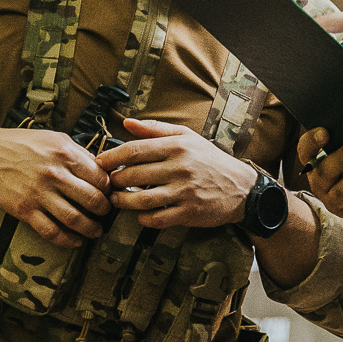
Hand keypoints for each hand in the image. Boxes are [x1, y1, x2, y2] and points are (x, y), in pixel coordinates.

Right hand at [0, 122, 111, 247]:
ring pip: (75, 219)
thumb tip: (103, 167)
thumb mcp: (53, 138)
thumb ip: (78, 153)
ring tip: (96, 231)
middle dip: (104, 211)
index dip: (109, 190)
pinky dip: (68, 240)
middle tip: (105, 214)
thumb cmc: (21, 144)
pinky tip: (76, 241)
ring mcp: (39, 193)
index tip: (109, 195)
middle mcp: (55, 174)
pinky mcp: (25, 210)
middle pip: (93, 200)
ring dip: (91, 229)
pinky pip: (52, 231)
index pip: (100, 178)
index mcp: (65, 153)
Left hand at [96, 118, 259, 228]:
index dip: (111, 158)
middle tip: (109, 183)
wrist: (242, 188)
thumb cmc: (210, 160)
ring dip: (123, 202)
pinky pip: (156, 218)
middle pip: (133, 175)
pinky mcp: (189, 213)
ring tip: (117, 200)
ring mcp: (184, 192)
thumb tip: (126, 123)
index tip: (100, 163)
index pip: (134, 150)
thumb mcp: (187, 137)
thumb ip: (155, 130)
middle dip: (115, 181)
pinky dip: (143, 218)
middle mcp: (180, 168)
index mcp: (177, 146)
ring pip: (141, 200)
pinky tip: (140, 214)